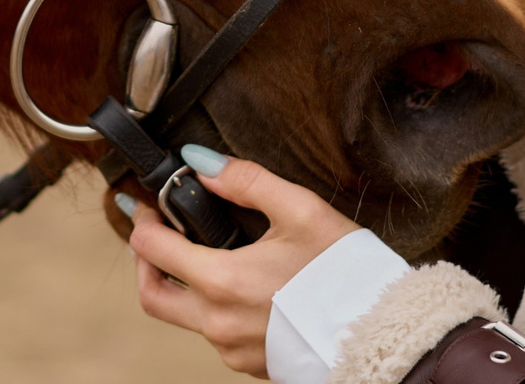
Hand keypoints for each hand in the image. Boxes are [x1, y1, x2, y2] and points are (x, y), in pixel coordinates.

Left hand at [121, 151, 359, 376]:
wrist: (380, 331)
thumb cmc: (345, 273)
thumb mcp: (300, 210)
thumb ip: (245, 181)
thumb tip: (199, 161)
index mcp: (222, 282)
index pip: (152, 250)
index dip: (144, 220)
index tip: (148, 205)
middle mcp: (218, 323)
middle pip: (153, 297)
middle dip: (146, 262)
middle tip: (156, 235)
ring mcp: (232, 349)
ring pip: (186, 318)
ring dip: (185, 286)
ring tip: (208, 255)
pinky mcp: (250, 364)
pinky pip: (217, 336)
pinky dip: (216, 308)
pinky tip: (245, 287)